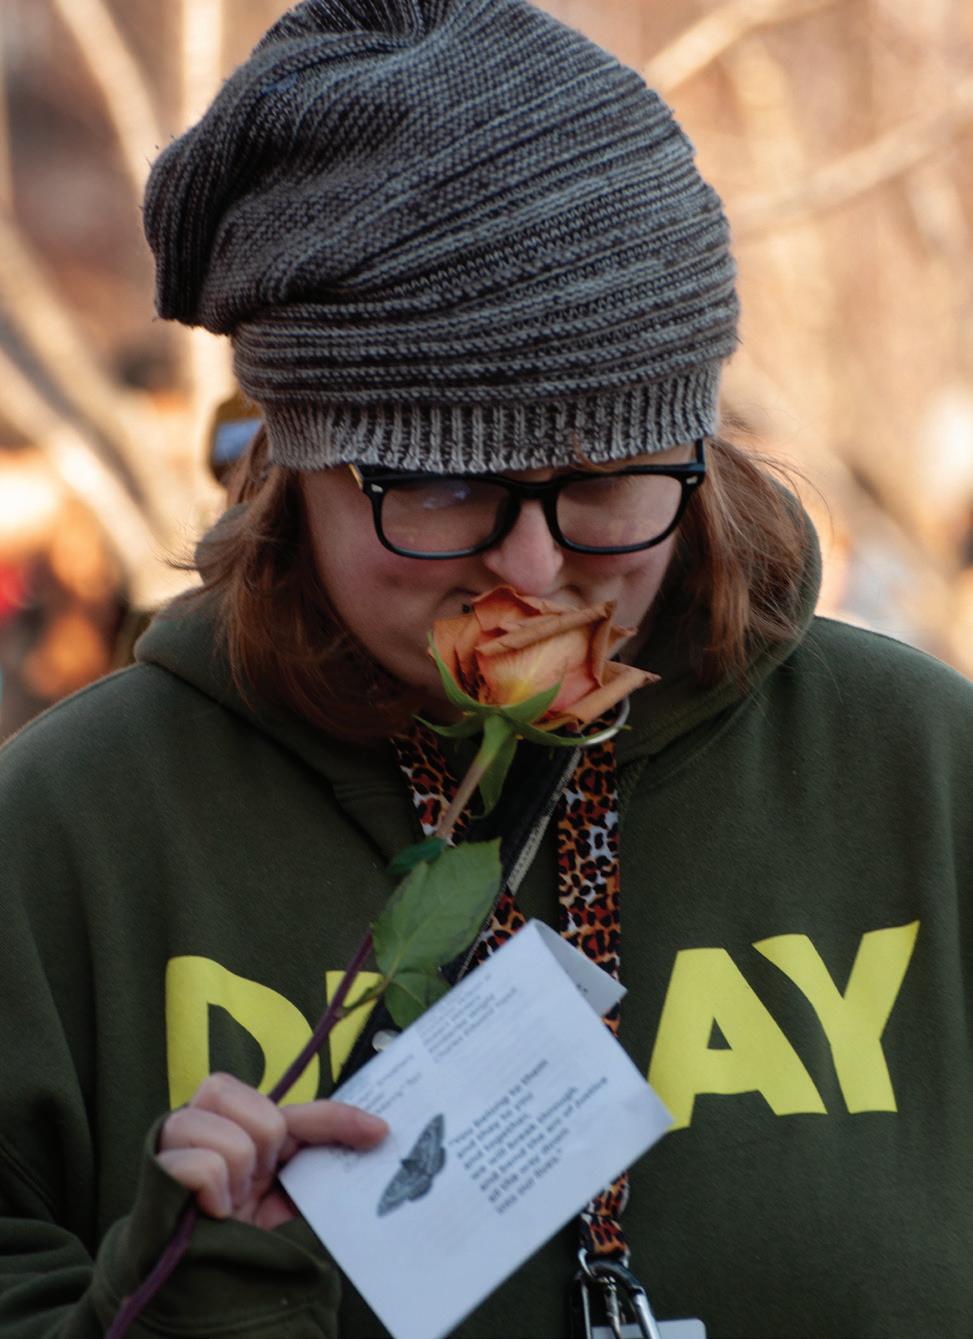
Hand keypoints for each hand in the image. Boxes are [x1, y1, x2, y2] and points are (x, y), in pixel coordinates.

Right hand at [157, 1072, 387, 1229]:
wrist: (201, 1300)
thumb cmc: (246, 1244)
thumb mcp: (289, 1200)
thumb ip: (315, 1160)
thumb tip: (374, 1134)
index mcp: (238, 1127)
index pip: (290, 1107)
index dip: (336, 1116)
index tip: (378, 1133)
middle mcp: (202, 1124)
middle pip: (233, 1090)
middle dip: (261, 1138)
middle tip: (255, 1179)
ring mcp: (174, 1147)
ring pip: (227, 1134)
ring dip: (238, 1173)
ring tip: (230, 1202)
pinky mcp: (156, 1177)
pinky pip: (201, 1166)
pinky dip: (214, 1192)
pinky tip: (212, 1214)